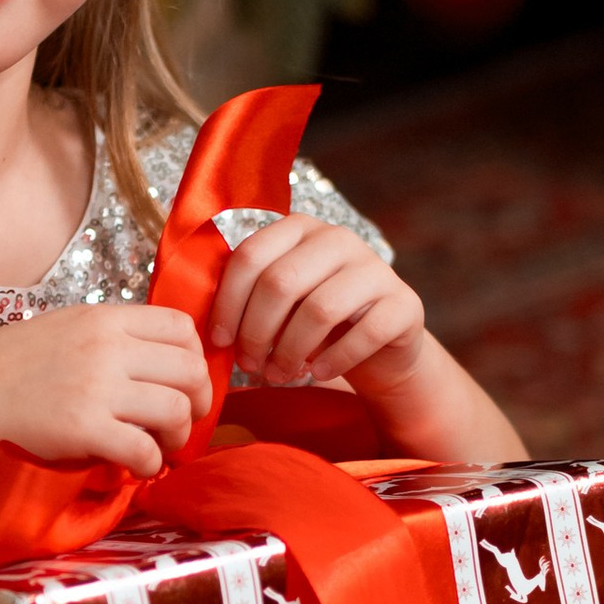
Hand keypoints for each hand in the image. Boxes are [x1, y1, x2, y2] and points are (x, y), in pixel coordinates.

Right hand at [0, 301, 210, 477]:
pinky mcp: (84, 428)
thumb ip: (115, 336)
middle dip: (200, 402)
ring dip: (180, 436)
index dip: (196, 358)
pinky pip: (143, 449)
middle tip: (184, 422)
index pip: (182, 327)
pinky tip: (138, 467)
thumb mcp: (69, 327)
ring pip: (176, 409)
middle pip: (190, 370)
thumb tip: (163, 359)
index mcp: (106, 318)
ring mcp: (97, 387)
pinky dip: (150, 463)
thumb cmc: (17, 365)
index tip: (185, 383)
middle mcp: (107, 347)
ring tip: (164, 447)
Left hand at [208, 216, 428, 399]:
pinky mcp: (404, 303)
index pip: (250, 256)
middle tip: (249, 365)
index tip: (219, 341)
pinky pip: (363, 333)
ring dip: (290, 351)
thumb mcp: (277, 304)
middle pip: (281, 282)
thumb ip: (245, 298)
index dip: (228, 302)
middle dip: (257, 332)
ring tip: (279, 375)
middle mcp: (338, 238)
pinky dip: (333, 361)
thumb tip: (199, 323)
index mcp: (298, 228)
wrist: (379, 346)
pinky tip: (318, 373)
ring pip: (319, 309)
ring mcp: (375, 268)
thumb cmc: (312, 324)